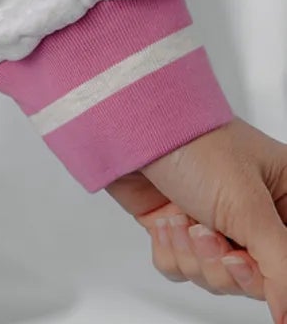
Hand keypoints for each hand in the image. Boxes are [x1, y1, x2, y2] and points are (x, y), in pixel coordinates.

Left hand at [105, 117, 286, 317]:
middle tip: (211, 234)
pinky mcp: (179, 229)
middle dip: (223, 263)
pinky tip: (168, 221)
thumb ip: (280, 268)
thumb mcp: (248, 207)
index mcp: (284, 197)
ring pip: (215, 279)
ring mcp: (214, 222)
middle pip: (253, 280)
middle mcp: (252, 214)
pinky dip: (171, 251)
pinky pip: (181, 269)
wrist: (132, 123)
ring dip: (194, 255)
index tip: (246, 260)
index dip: (270, 275)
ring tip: (186, 220)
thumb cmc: (194, 141)